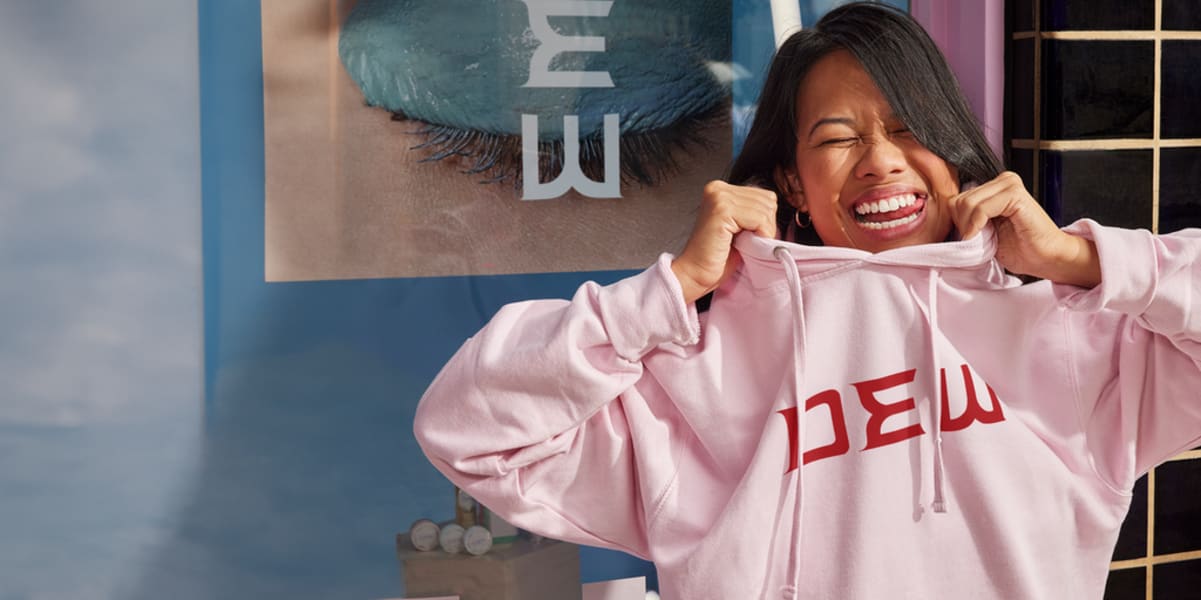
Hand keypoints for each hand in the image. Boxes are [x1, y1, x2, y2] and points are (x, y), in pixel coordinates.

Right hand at [671, 180, 778, 303]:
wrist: (695, 274)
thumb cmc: (717, 257)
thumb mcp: (740, 227)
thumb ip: (754, 212)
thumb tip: (777, 210)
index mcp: (721, 189)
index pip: (765, 196)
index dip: (764, 221)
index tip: (747, 236)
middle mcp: (718, 188)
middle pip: (768, 200)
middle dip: (764, 225)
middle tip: (744, 242)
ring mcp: (719, 197)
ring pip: (766, 210)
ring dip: (761, 232)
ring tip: (740, 243)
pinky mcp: (722, 210)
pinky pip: (759, 219)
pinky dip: (758, 235)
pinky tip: (741, 244)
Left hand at [949, 171, 1100, 287]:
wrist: (1045, 258)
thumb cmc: (1018, 247)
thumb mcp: (984, 231)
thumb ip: (968, 219)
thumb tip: (944, 218)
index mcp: (994, 187)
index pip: (956, 199)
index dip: (958, 222)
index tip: (970, 238)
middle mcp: (1002, 181)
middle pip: (959, 200)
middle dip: (963, 225)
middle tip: (978, 241)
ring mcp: (1009, 184)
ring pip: (966, 204)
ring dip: (970, 227)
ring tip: (986, 239)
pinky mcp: (1015, 194)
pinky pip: (981, 208)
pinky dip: (977, 225)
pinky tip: (987, 237)